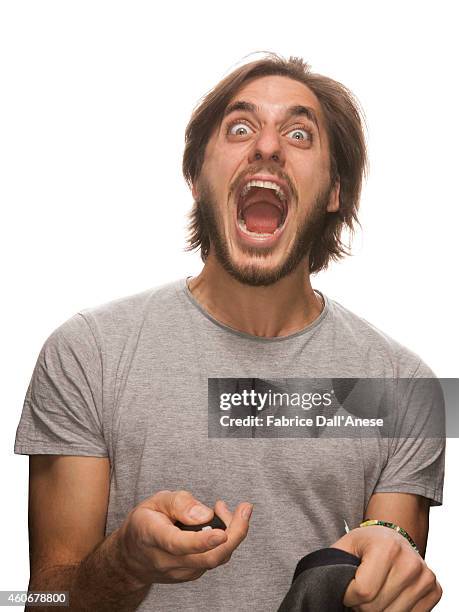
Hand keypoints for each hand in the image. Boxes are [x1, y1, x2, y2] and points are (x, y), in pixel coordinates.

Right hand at [118, 490, 252, 584]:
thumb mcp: (156, 501)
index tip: (222, 533)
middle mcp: (167, 560)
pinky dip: (224, 540)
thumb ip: (180, 503)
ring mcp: (181, 572)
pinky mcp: (192, 574)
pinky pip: (215, 559)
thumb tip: (206, 514)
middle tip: (246, 508)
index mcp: (152, 536)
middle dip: (235, 534)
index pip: (178, 544)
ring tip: (222, 507)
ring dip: (232, 532)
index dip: (202, 541)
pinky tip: (218, 522)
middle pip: (207, 558)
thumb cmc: (145, 523)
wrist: (132, 556)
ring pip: (215, 559)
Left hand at [330, 526, 441, 610]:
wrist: (393, 536)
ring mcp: (425, 577)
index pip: (363, 592)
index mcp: (387, 547)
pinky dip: (394, 611)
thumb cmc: (367, 543)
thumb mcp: (346, 546)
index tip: (346, 590)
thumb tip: (325, 588)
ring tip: (372, 593)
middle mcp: (410, 562)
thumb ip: (335, 565)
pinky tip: (388, 596)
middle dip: (360, 605)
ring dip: (376, 609)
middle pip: (376, 607)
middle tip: (358, 592)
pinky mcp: (434, 590)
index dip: (348, 596)